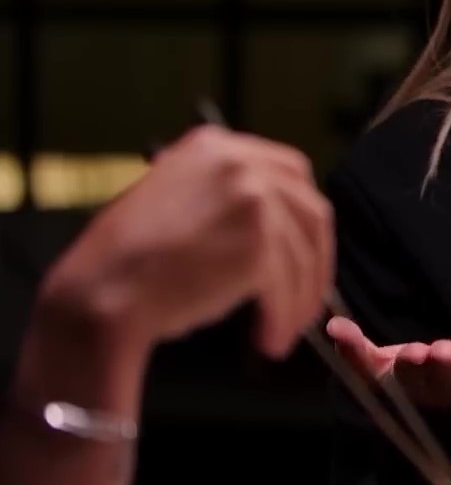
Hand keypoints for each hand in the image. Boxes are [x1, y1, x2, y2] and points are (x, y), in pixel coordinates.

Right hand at [41, 124, 332, 358]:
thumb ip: (222, 197)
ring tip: (285, 331)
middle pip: (310, 212)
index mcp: (216, 145)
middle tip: (308, 298)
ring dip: (298, 299)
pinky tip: (270, 338)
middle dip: (315, 261)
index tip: (307, 247)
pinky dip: (284, 316)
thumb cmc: (128, 259)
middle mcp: (240, 162)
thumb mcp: (173, 197)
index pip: (290, 172)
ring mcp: (253, 199)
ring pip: (302, 255)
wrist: (102, 289)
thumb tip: (274, 225)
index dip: (303, 216)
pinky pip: (286, 285)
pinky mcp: (258, 242)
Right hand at [325, 316, 450, 409]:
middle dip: (435, 365)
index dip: (406, 369)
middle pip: (437, 378)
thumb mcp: (381, 365)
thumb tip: (331, 324)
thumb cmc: (414, 375)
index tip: (408, 353)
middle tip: (434, 352)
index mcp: (408, 387)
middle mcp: (440, 390)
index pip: (403, 382)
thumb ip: (355, 349)